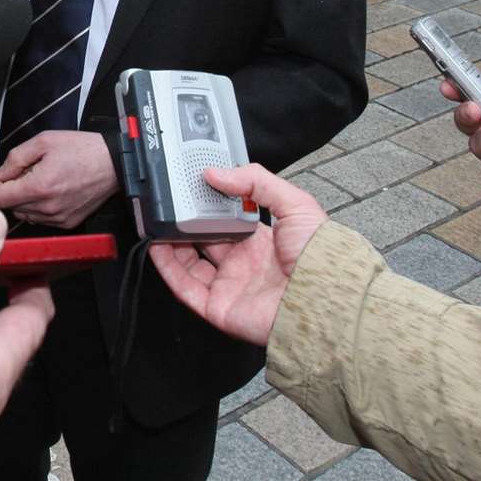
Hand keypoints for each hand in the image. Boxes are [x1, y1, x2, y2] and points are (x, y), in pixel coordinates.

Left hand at [0, 130, 116, 229]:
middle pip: (11, 206)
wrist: (114, 163)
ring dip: (23, 198)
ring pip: (25, 213)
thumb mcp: (44, 141)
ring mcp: (58, 218)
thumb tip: (0, 173)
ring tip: (38, 178)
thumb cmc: (83, 150)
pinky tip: (49, 190)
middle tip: (19, 170)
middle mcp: (48, 208)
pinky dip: (37, 206)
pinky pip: (41, 219)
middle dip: (8, 187)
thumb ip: (16, 158)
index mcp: (40, 187)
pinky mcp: (68, 223)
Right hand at [149, 165, 326, 346]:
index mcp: (263, 242)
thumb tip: (217, 173)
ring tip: (159, 220)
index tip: (192, 186)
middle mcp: (244, 264)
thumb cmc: (319, 259)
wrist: (322, 302)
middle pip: (205, 240)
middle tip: (171, 201)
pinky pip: (185, 287)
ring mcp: (230, 286)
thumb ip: (257, 182)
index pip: (228, 219)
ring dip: (172, 242)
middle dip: (187, 222)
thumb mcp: (296, 205)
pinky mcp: (218, 307)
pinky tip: (157, 245)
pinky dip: (167, 267)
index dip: (209, 203)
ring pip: (190, 262)